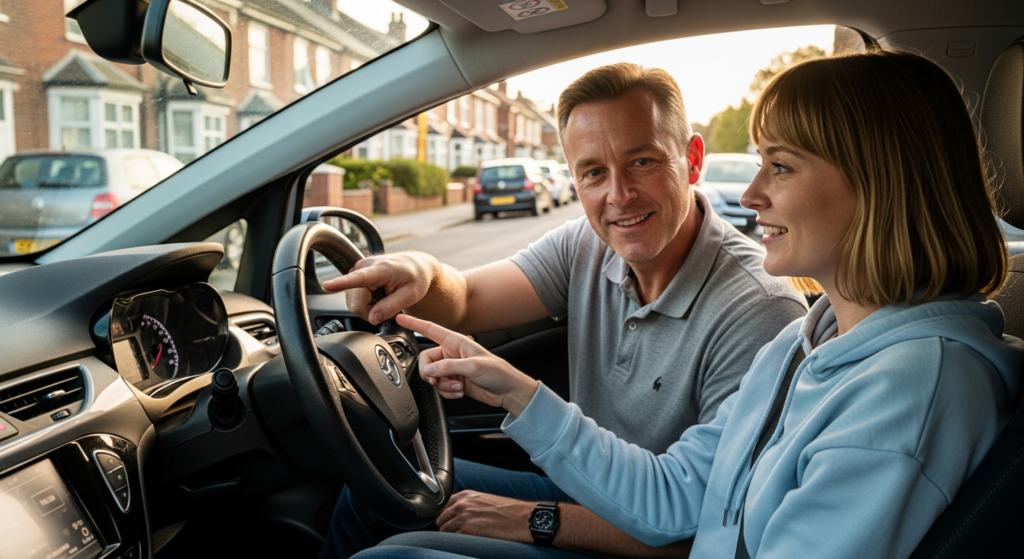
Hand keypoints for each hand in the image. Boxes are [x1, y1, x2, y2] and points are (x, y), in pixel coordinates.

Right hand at [321, 252, 436, 324]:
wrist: (416, 266)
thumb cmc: (416, 277)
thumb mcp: (411, 295)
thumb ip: (391, 307)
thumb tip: (372, 318)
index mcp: (381, 269)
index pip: (358, 278)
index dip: (341, 283)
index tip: (327, 285)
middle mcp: (365, 266)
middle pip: (356, 302)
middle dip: (370, 310)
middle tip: (388, 306)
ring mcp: (358, 269)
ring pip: (354, 302)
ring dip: (369, 306)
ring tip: (384, 297)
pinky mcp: (356, 274)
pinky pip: (355, 298)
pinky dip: (367, 301)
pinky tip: (378, 295)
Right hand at [396, 314, 538, 415]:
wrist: (508, 391)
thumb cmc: (498, 373)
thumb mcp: (473, 367)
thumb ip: (448, 367)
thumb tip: (428, 371)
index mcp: (456, 342)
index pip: (430, 330)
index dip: (414, 323)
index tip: (399, 317)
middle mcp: (451, 353)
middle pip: (425, 361)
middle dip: (431, 374)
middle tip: (439, 380)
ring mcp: (452, 368)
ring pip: (432, 376)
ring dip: (442, 385)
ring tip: (458, 387)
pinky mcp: (453, 382)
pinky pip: (439, 387)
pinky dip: (447, 392)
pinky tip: (460, 391)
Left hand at [436, 491, 533, 543]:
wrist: (521, 518)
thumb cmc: (507, 511)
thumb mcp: (483, 500)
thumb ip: (467, 504)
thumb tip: (455, 514)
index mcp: (465, 495)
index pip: (442, 506)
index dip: (444, 516)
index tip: (447, 522)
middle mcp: (462, 504)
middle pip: (440, 519)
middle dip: (446, 527)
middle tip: (456, 533)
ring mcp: (464, 517)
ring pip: (444, 530)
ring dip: (451, 535)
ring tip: (463, 537)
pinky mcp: (468, 530)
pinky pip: (452, 539)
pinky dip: (457, 542)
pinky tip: (468, 541)